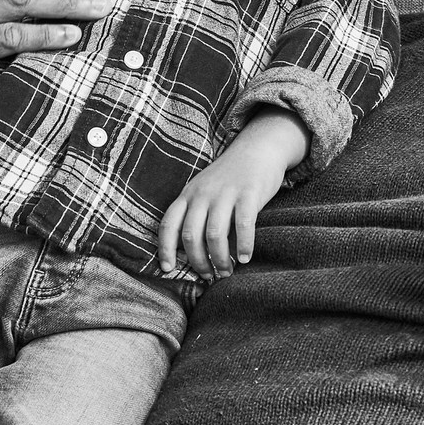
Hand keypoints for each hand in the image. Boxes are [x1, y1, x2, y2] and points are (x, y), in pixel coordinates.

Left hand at [157, 108, 308, 278]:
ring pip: (215, 235)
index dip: (165, 249)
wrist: (258, 148)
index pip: (168, 224)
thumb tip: (190, 252)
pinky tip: (245, 258)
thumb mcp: (204, 189)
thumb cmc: (230, 177)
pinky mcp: (249, 193)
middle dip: (198, 262)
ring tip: (227, 271)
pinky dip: (243, 245)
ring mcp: (226, 192)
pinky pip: (243, 225)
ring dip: (219, 259)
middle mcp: (203, 193)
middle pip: (191, 236)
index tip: (168, 269)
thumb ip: (195, 213)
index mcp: (188, 194)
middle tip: (208, 276)